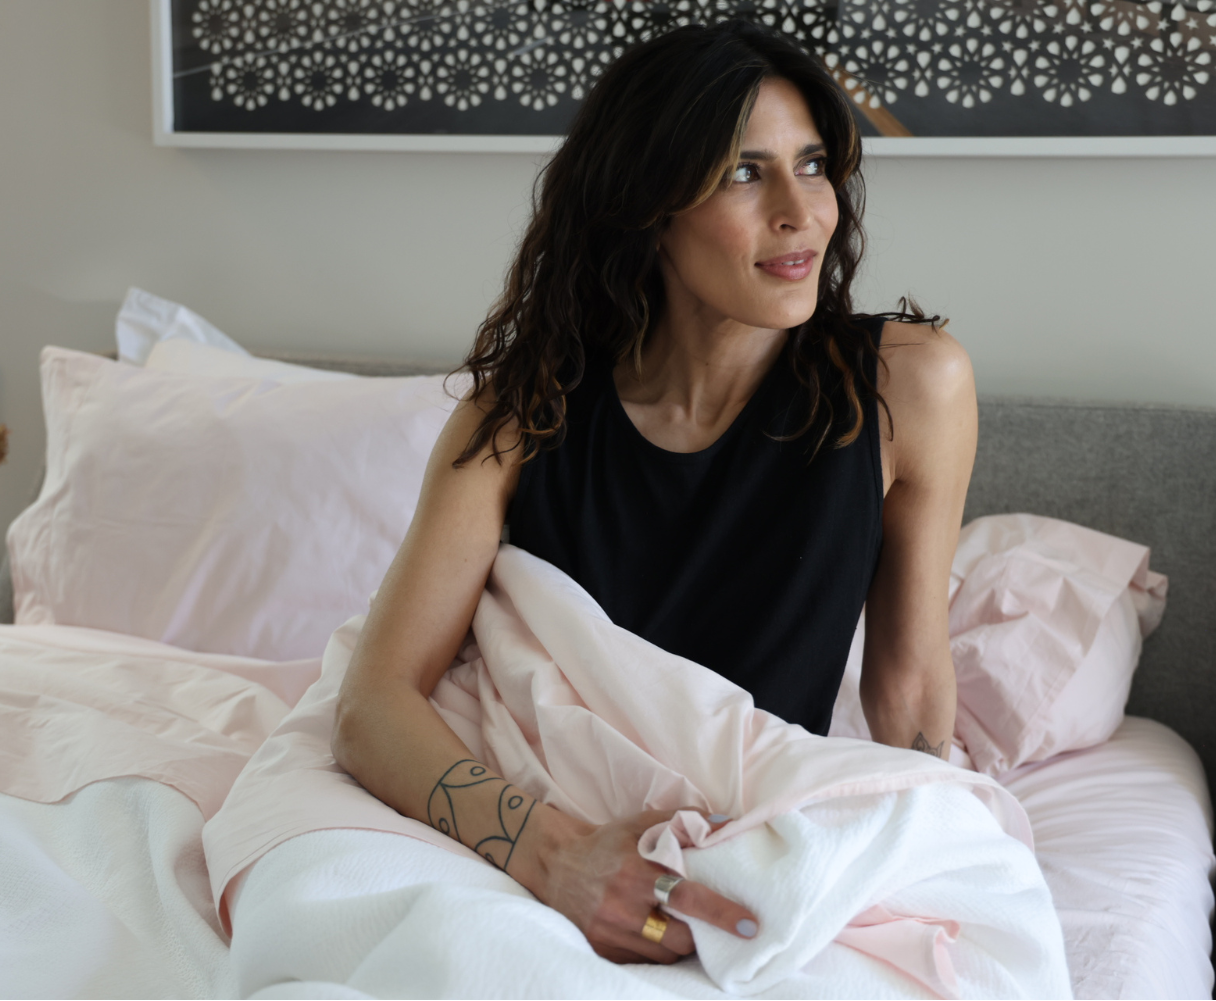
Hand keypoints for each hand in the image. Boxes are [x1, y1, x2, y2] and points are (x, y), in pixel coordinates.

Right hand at [513, 806, 759, 963]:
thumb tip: (727, 823)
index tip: (750, 925)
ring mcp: (610, 933)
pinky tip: (662, 934)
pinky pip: (644, 962)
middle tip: (718, 927)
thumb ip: (684, 821)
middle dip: (704, 935)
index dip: (721, 913)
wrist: (557, 864)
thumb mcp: (641, 823)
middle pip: (679, 937)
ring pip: (664, 954)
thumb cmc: (607, 843)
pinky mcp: (603, 950)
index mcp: (635, 871)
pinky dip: (659, 951)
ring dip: (683, 945)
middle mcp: (621, 906)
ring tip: (690, 928)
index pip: (686, 897)